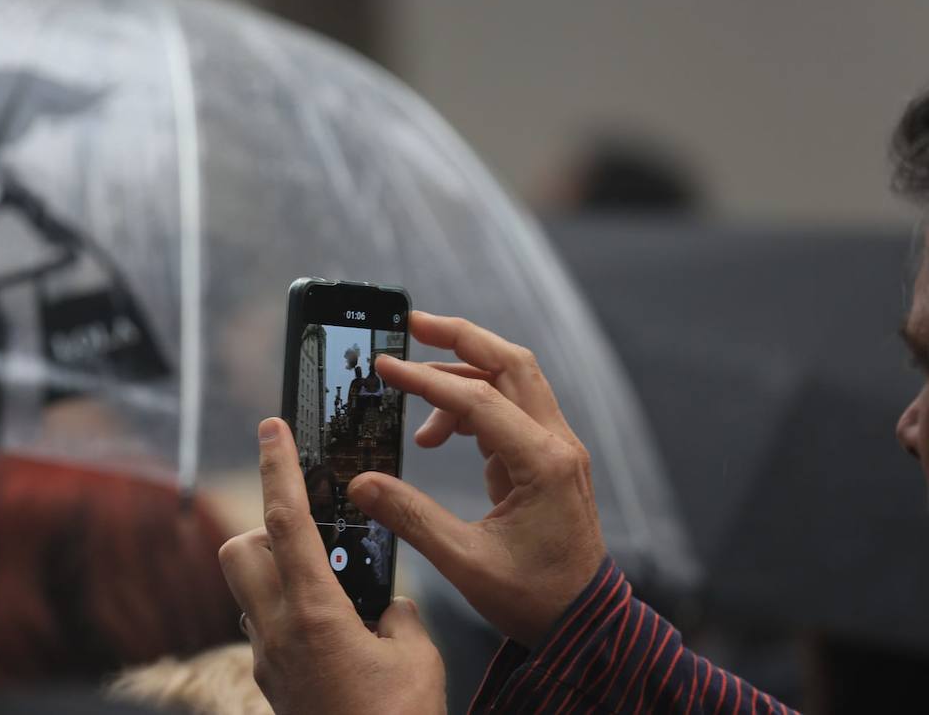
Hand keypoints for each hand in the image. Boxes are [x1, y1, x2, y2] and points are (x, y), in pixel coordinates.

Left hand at [219, 418, 445, 714]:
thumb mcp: (417, 659)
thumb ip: (400, 618)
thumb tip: (389, 610)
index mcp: (314, 614)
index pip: (284, 521)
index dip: (278, 467)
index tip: (271, 427)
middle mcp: (277, 632)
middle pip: (240, 550)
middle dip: (264, 529)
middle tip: (312, 535)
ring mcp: (268, 662)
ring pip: (248, 592)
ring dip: (277, 575)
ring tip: (332, 590)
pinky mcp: (273, 685)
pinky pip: (267, 630)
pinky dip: (291, 615)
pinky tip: (337, 638)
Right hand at [348, 311, 605, 647]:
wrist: (585, 623)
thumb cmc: (534, 598)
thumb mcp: (465, 562)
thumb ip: (410, 517)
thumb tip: (361, 483)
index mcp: (542, 464)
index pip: (479, 400)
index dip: (426, 380)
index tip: (385, 367)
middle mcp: (557, 445)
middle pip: (510, 363)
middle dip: (459, 338)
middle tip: (411, 324)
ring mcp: (557, 449)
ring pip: (513, 380)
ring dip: (464, 370)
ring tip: (413, 390)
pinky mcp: (548, 459)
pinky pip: (509, 410)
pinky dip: (471, 406)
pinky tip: (438, 435)